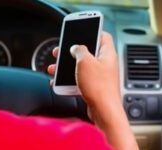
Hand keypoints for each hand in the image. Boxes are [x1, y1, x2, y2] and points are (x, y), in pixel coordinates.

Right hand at [48, 32, 137, 149]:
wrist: (103, 111)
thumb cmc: (98, 87)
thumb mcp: (85, 62)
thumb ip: (79, 50)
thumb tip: (76, 47)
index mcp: (107, 54)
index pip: (103, 36)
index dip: (92, 31)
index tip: (81, 30)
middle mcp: (105, 64)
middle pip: (87, 52)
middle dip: (71, 52)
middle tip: (61, 51)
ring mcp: (99, 77)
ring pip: (80, 67)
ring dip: (67, 67)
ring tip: (54, 68)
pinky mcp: (93, 87)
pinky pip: (79, 80)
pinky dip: (69, 80)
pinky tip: (59, 82)